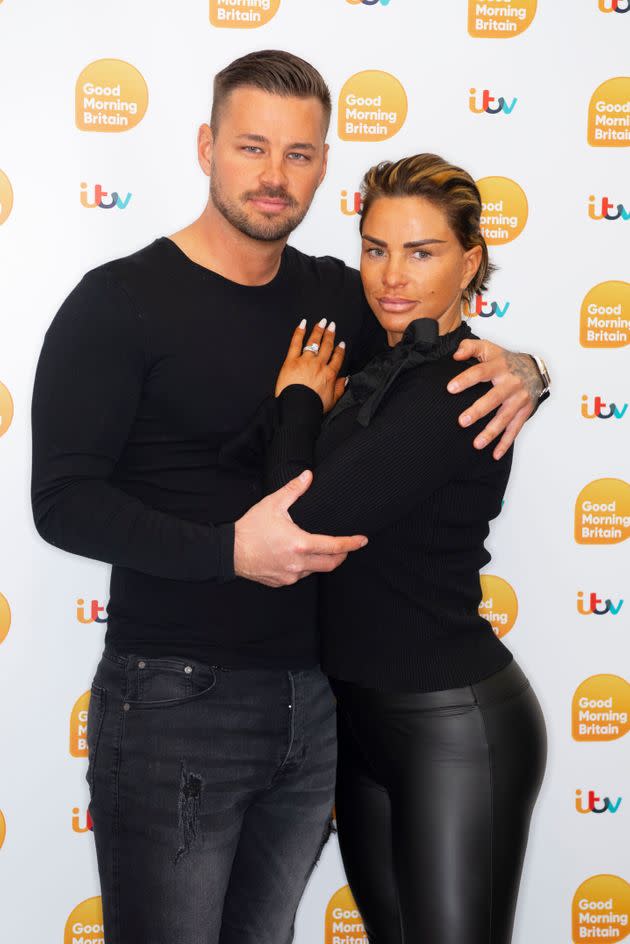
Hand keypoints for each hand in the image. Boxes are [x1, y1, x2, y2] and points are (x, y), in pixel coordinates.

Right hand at [233, 470, 367, 586]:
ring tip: (321, 549)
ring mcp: (290, 575)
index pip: (335, 546)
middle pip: (331, 564)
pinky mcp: (281, 582)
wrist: (229, 551)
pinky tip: (300, 557)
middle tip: (347, 547)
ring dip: (322, 561)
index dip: (352, 543)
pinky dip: (305, 567)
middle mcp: (298, 563)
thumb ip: (294, 489)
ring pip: (315, 570)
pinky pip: (300, 575)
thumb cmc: (250, 528)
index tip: (362, 540)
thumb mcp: (273, 504)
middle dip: (342, 555)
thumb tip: (308, 475)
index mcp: (300, 544)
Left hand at [275, 318, 346, 412]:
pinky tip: (303, 323)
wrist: (298, 407)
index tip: (341, 343)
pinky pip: (296, 343)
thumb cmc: (314, 406)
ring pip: (314, 342)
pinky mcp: (291, 361)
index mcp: (330, 374)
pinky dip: (299, 332)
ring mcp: (305, 361)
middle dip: (330, 335)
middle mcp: (319, 365)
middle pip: (327, 346)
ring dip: (319, 330)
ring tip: (322, 322)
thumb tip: (345, 379)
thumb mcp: (332, 400)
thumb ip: (340, 388)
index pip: (337, 358)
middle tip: (332, 326)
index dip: (340, 350)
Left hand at [447, 340, 543, 459]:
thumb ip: (470, 347)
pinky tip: (495, 454)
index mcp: (499, 366)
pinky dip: (506, 443)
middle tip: (461, 421)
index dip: (466, 380)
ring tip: (477, 444)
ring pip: (504, 417)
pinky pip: (515, 429)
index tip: (451, 388)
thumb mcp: (489, 348)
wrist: (535, 368)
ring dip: (491, 432)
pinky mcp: (524, 411)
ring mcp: (519, 399)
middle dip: (478, 411)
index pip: (480, 372)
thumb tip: (455, 355)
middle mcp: (510, 383)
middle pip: (493, 398)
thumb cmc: (506, 360)